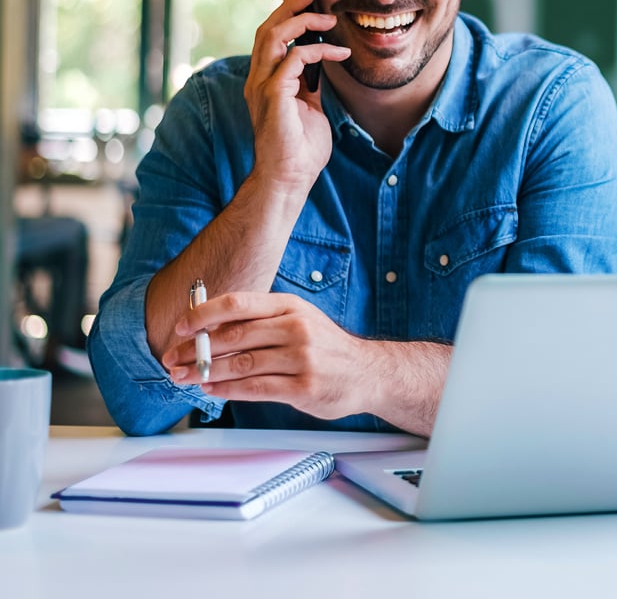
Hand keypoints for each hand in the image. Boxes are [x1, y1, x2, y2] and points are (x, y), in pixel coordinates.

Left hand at [164, 290, 371, 420]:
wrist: (366, 372)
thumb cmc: (324, 346)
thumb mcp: (298, 320)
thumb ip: (261, 322)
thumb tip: (211, 327)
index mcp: (290, 306)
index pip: (239, 303)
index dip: (204, 314)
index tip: (180, 327)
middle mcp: (296, 328)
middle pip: (234, 336)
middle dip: (197, 349)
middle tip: (172, 359)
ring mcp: (301, 358)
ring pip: (240, 364)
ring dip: (205, 373)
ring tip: (184, 377)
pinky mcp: (303, 387)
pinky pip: (255, 388)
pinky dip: (227, 390)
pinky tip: (211, 390)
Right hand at [244, 0, 349, 193]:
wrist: (290, 178)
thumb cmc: (300, 149)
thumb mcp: (309, 108)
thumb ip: (309, 86)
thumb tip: (320, 67)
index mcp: (264, 82)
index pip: (269, 38)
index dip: (286, 16)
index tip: (310, 3)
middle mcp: (258, 80)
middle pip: (266, 29)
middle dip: (290, 6)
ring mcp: (262, 86)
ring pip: (273, 36)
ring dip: (301, 21)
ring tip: (327, 18)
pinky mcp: (273, 95)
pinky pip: (293, 59)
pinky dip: (317, 51)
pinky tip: (338, 53)